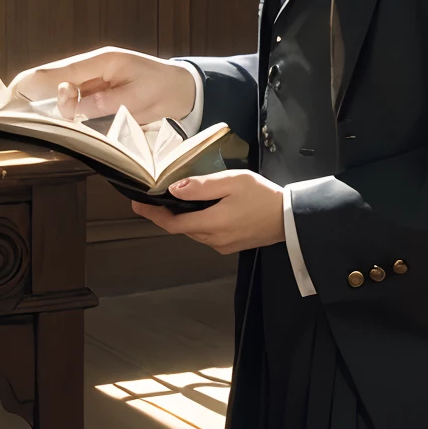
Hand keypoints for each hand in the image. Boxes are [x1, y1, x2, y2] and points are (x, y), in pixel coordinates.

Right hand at [8, 46, 197, 122]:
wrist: (182, 90)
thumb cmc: (162, 88)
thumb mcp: (136, 98)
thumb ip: (104, 103)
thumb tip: (72, 108)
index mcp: (102, 61)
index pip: (61, 70)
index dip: (35, 80)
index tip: (14, 90)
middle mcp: (94, 68)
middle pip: (58, 82)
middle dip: (47, 99)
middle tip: (49, 116)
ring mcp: (96, 80)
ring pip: (66, 94)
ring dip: (61, 109)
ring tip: (60, 121)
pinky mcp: (99, 93)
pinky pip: (78, 102)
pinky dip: (71, 113)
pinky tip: (69, 122)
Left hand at [131, 171, 285, 254]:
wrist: (290, 218)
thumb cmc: (263, 196)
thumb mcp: (232, 182)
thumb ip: (202, 186)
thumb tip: (174, 190)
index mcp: (213, 223)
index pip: (173, 223)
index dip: (153, 215)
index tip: (137, 205)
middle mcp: (214, 239)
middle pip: (181, 228)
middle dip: (166, 215)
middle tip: (152, 199)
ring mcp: (222, 245)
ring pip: (193, 232)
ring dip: (182, 219)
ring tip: (174, 201)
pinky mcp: (230, 246)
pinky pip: (206, 235)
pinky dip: (197, 223)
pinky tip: (200, 210)